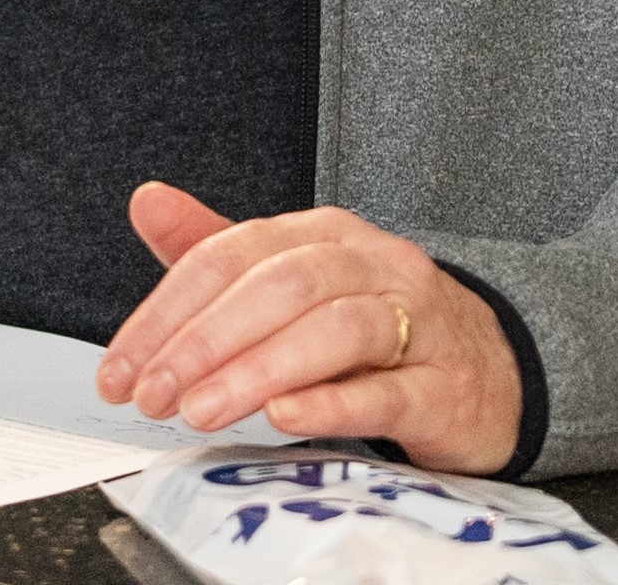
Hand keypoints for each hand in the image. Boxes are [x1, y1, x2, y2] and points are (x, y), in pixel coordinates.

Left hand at [95, 184, 520, 474]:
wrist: (495, 371)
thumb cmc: (383, 325)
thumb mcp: (297, 279)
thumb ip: (218, 247)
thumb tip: (147, 201)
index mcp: (325, 234)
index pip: (234, 254)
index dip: (169, 310)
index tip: (122, 367)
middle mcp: (371, 264)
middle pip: (281, 285)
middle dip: (205, 340)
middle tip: (153, 392)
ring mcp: (415, 322)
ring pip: (333, 329)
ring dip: (258, 370)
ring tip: (202, 410)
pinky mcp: (442, 386)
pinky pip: (386, 387)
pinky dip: (331, 399)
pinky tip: (284, 415)